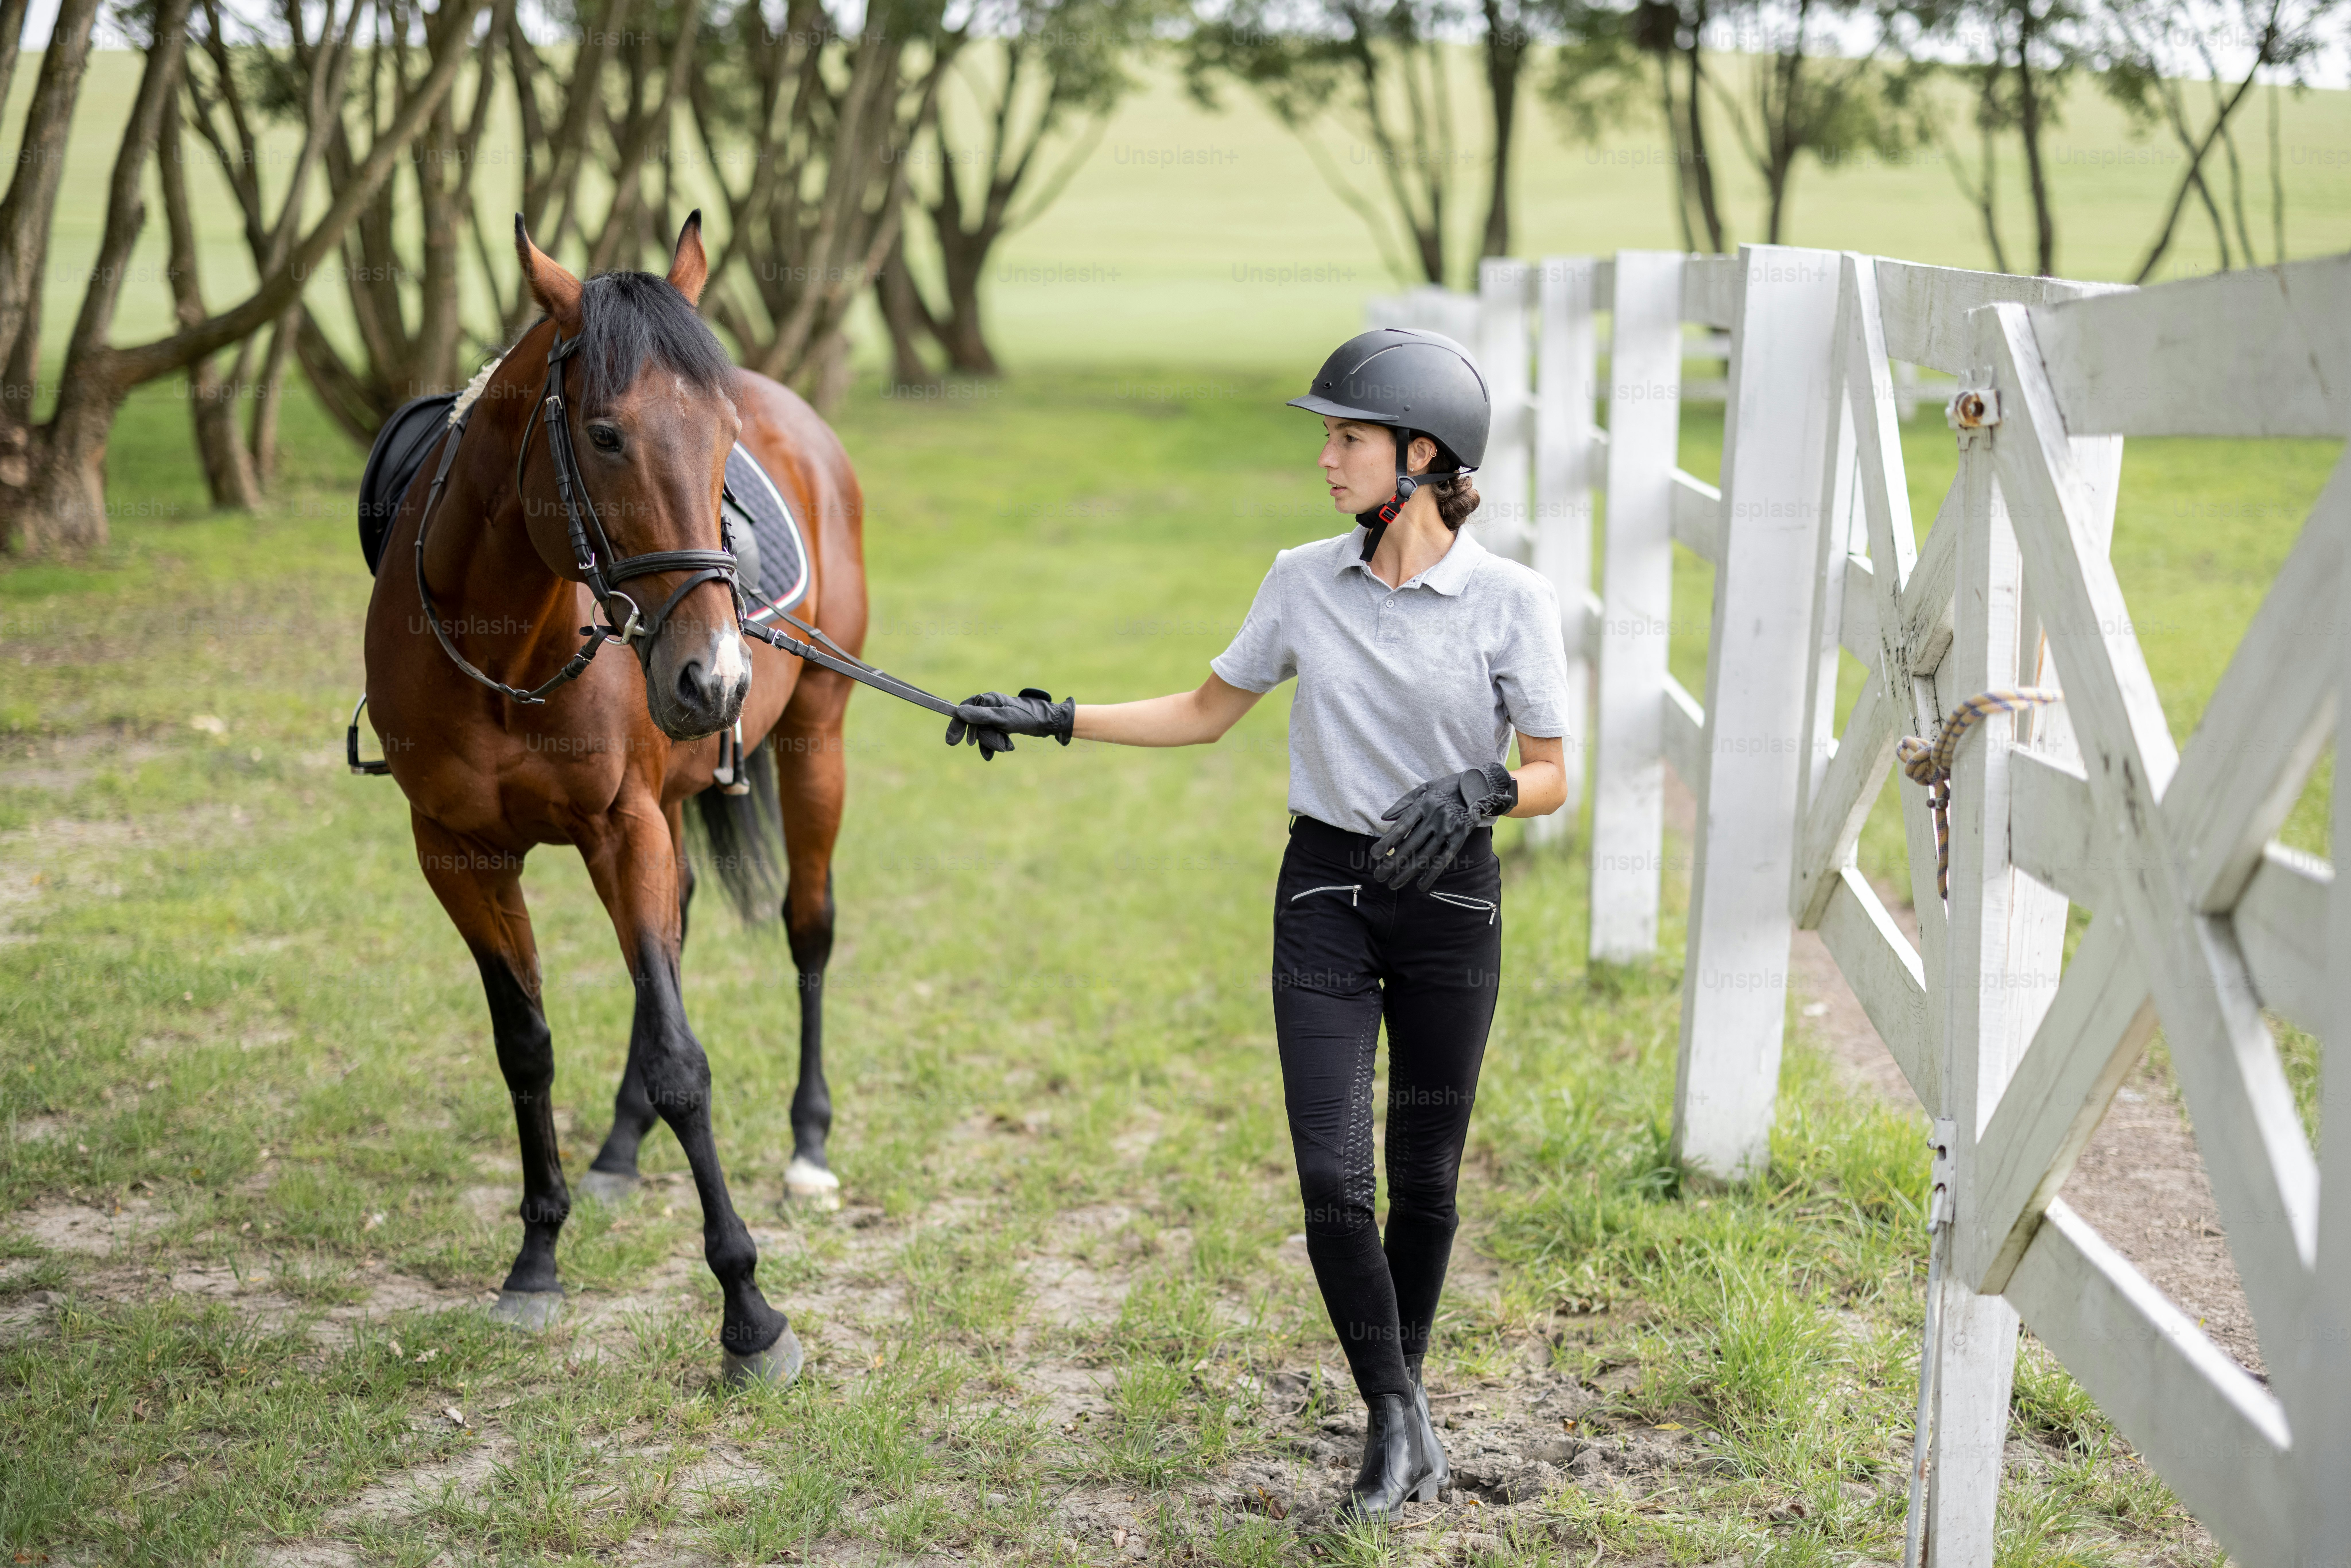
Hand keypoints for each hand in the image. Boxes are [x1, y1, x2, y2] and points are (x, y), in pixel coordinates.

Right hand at [944, 687, 1074, 760]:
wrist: (1048, 722)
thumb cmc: (1027, 716)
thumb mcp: (1003, 718)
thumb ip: (982, 716)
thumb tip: (959, 712)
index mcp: (988, 699)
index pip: (964, 710)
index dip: (957, 725)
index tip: (952, 741)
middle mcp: (989, 706)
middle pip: (974, 725)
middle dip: (982, 738)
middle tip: (982, 751)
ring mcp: (995, 716)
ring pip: (983, 733)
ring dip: (993, 742)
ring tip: (1006, 745)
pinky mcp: (1001, 725)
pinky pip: (991, 737)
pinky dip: (995, 745)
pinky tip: (1002, 750)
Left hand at [1369, 762, 1515, 890]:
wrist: (1478, 787)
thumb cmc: (1446, 788)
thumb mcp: (1424, 788)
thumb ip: (1403, 803)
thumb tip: (1383, 818)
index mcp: (1423, 805)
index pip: (1401, 827)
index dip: (1387, 842)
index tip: (1374, 855)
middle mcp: (1434, 819)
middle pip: (1410, 845)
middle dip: (1392, 862)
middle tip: (1379, 876)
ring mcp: (1448, 830)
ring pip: (1425, 855)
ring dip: (1407, 872)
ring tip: (1393, 884)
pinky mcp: (1460, 838)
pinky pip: (1444, 859)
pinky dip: (1432, 874)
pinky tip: (1420, 886)